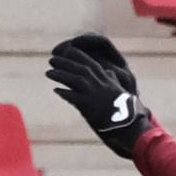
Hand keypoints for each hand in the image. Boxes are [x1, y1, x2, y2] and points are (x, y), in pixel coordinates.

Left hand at [47, 34, 152, 157]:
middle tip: (51, 60)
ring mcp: (94, 95)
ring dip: (61, 75)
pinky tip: (56, 90)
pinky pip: (74, 98)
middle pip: (79, 69)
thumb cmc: (124, 109)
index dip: (77, 56)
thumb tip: (109, 71)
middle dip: (64, 63)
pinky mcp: (90, 107)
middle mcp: (99, 84)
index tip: (66, 51)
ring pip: (75, 80)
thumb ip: (112, 79)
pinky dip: (65, 93)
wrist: (127, 124)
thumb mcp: (119, 90)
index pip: (90, 63)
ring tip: (48, 72)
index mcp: (106, 79)